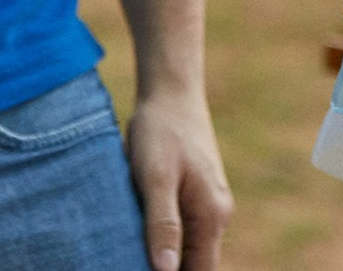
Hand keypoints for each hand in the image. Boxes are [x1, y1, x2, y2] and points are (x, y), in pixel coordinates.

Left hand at [126, 89, 232, 270]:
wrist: (171, 90)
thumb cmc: (160, 131)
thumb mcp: (156, 178)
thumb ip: (163, 224)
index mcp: (212, 215)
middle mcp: (217, 212)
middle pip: (195, 262)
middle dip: (165, 269)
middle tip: (126, 261)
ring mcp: (208, 201)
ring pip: (187, 245)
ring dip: (162, 253)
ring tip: (127, 252)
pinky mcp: (195, 191)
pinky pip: (182, 226)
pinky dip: (162, 236)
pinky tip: (136, 231)